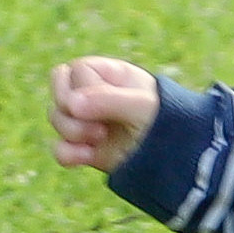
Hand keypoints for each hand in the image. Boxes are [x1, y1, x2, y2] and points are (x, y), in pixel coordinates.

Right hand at [48, 56, 158, 172]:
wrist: (177, 161)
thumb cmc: (167, 123)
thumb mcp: (143, 106)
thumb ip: (108, 99)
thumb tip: (71, 105)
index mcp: (110, 74)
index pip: (75, 71)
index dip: (85, 89)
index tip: (111, 105)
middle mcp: (95, 94)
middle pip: (58, 90)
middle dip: (68, 109)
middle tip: (98, 123)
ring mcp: (89, 121)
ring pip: (55, 118)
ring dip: (72, 132)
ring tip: (100, 140)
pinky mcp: (85, 147)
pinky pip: (59, 148)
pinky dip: (67, 154)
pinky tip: (87, 158)